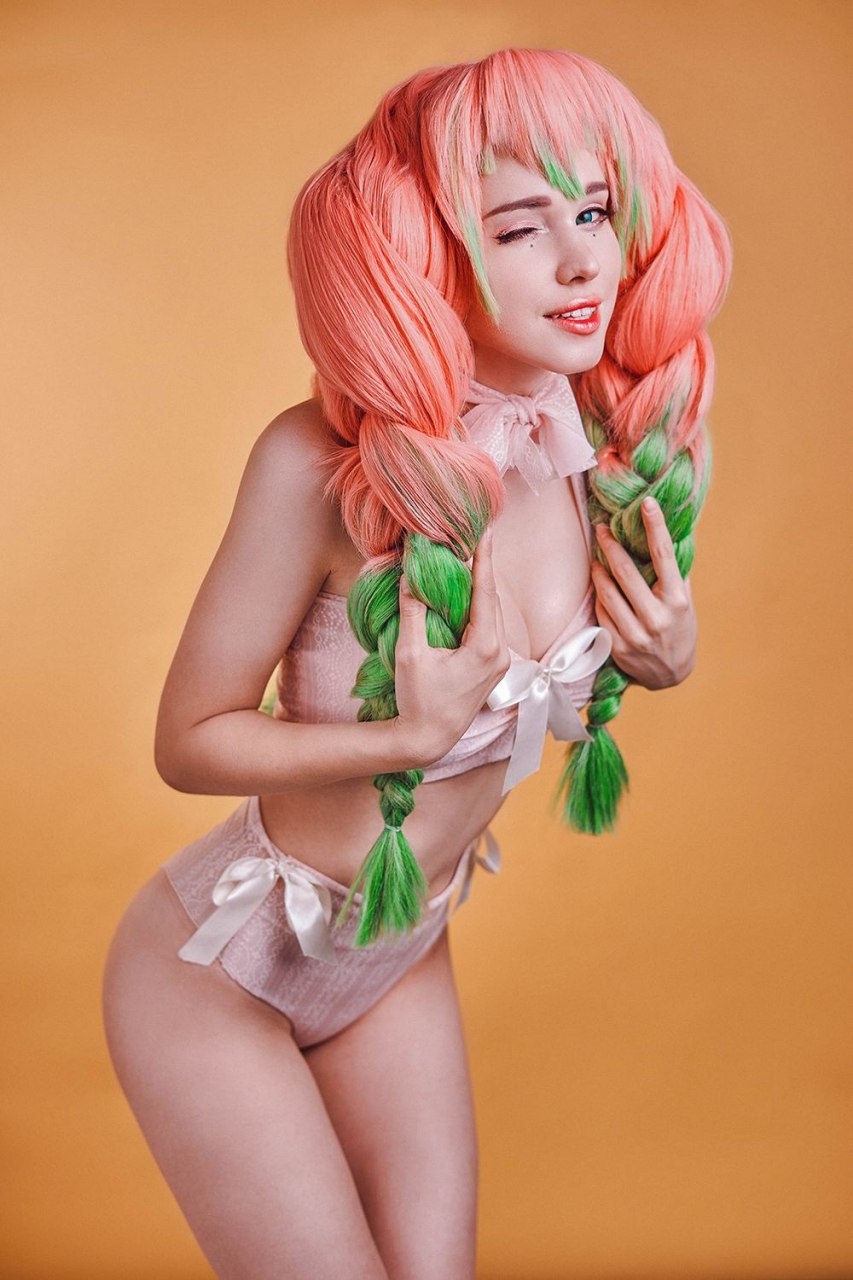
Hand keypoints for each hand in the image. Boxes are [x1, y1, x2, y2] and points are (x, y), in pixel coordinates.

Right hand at [393, 527, 510, 764]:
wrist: (427, 740)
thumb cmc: (417, 700)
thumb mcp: (410, 653)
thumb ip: (412, 610)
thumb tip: (411, 572)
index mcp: (485, 647)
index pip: (487, 591)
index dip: (485, 558)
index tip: (486, 530)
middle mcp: (500, 653)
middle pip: (493, 599)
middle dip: (482, 568)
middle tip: (470, 538)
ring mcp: (500, 662)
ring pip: (493, 613)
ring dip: (480, 588)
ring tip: (467, 559)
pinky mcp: (493, 668)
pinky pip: (489, 627)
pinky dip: (478, 607)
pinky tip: (465, 594)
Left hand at [590, 497, 695, 690]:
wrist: (671, 674)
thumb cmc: (679, 629)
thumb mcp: (685, 602)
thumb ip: (674, 574)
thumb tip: (666, 536)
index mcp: (677, 601)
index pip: (664, 556)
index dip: (655, 527)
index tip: (647, 503)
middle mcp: (656, 617)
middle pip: (626, 572)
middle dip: (610, 545)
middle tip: (601, 529)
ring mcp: (635, 634)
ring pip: (607, 592)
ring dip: (599, 570)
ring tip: (597, 556)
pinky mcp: (618, 646)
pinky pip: (601, 612)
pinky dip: (600, 596)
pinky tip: (601, 586)